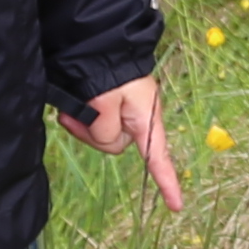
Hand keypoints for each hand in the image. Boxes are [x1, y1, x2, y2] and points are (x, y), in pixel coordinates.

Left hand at [60, 71, 181, 213]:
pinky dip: (81, 120)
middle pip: (115, 145)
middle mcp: (136, 119)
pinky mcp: (107, 107)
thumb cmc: (108, 69)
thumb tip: (104, 139)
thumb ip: (106, 130)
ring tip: (72, 110)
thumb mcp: (106, 102)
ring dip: (84, 127)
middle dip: (94, 136)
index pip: (158, 157)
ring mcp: (121, 113)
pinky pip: (94, 124)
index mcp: (145, 118)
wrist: (98, 42)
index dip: (167, 182)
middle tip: (77, 117)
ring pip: (101, 136)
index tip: (177, 206)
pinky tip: (71, 109)